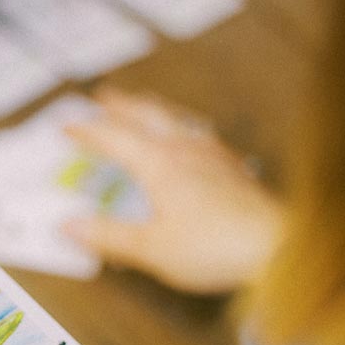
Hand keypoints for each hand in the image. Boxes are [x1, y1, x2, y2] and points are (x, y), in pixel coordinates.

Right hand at [65, 89, 284, 294]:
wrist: (279, 248)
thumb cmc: (216, 248)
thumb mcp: (150, 248)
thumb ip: (107, 235)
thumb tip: (67, 224)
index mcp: (158, 164)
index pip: (113, 138)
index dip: (87, 131)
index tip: (66, 125)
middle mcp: (184, 150)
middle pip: (147, 116)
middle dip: (122, 106)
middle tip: (104, 95)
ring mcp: (212, 155)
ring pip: (176, 119)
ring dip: (154, 109)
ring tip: (145, 105)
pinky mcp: (233, 168)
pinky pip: (202, 134)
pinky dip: (185, 127)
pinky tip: (194, 136)